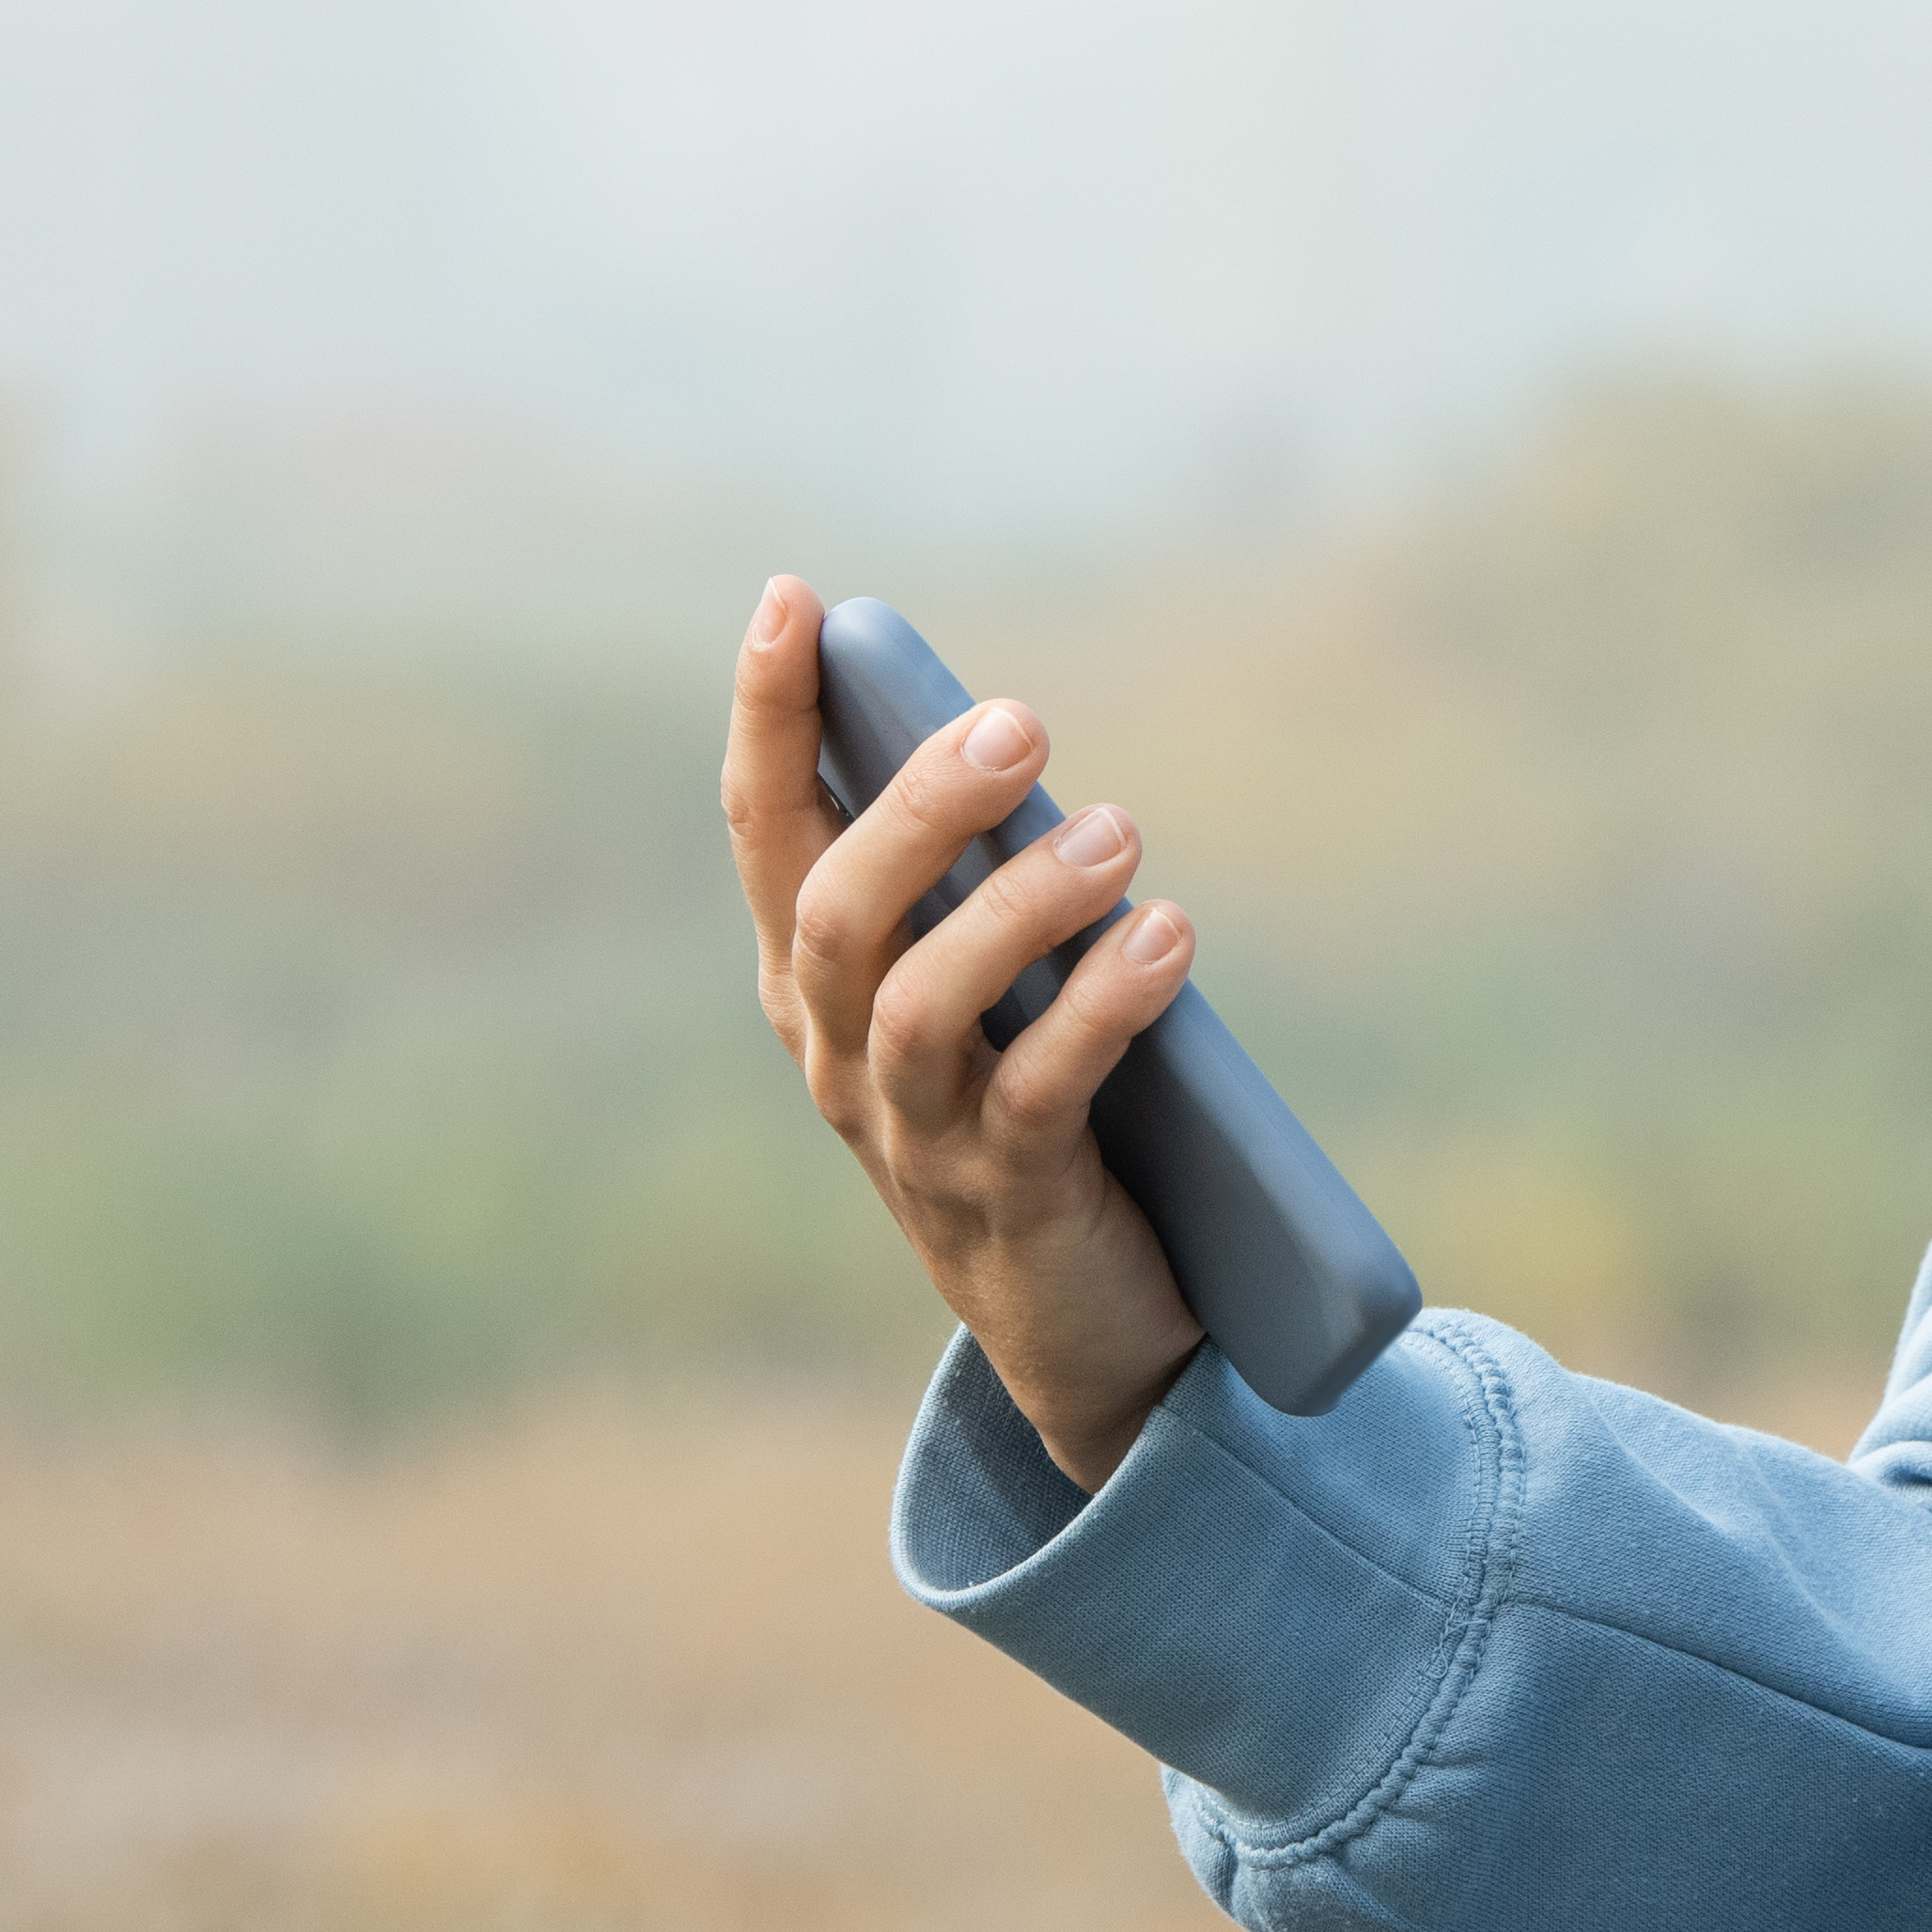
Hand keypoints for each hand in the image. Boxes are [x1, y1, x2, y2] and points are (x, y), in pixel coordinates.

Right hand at [721, 575, 1210, 1488]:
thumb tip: (1004, 737)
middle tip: (1022, 723)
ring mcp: (912, 1135)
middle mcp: (839, 1053)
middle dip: (920, 806)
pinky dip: (1102, 1006)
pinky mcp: (1007, 1199)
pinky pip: (1037, 1093)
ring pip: (920, 1003)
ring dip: (1019, 905)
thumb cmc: (1040, 1110)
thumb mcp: (991, 984)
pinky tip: (1165, 939)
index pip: (766, 831)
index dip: (769, 717)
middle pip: (839, 910)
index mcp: (818, 985)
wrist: (1080, 1330)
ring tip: (1119, 834)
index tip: (793, 601)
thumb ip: (982, 881)